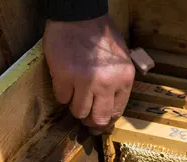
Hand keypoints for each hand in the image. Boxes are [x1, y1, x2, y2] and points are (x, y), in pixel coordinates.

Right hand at [43, 15, 134, 131]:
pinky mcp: (64, 77)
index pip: (116, 112)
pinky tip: (64, 82)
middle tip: (84, 117)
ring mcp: (85, 81)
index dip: (106, 118)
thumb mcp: (121, 61)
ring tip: (74, 94)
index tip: (99, 119)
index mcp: (124, 80)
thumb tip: (110, 107)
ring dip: (75, 106)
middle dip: (90, 120)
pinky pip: (62, 98)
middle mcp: (107, 84)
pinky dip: (62, 94)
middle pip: (98, 118)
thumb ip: (118, 83)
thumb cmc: (101, 37)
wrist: (80, 16)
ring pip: (79, 111)